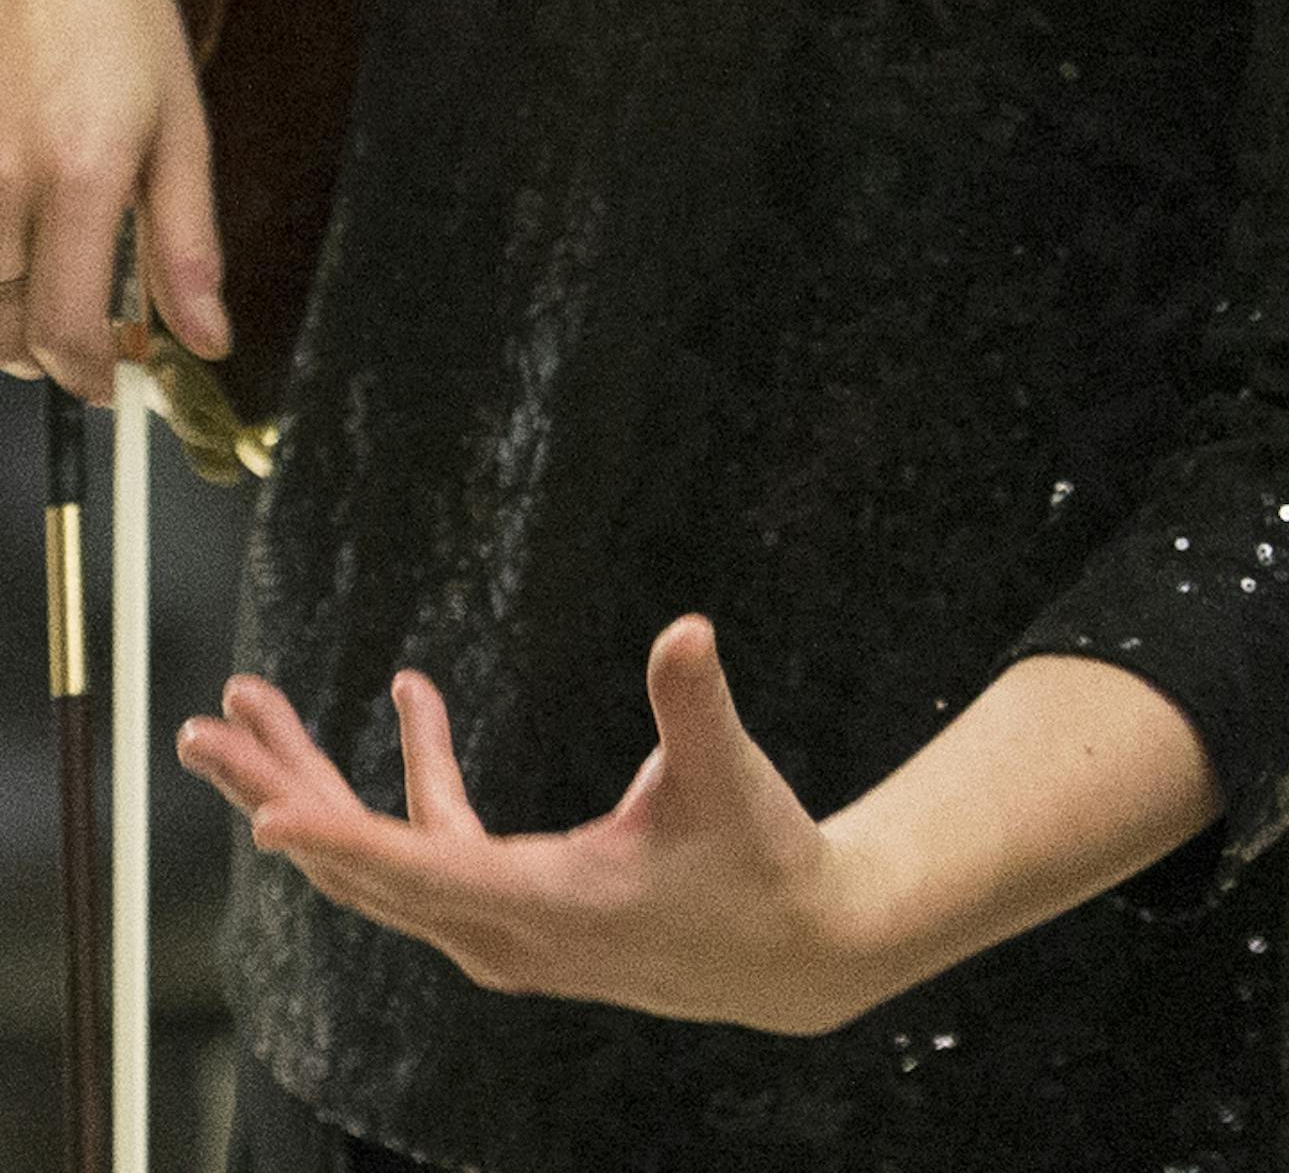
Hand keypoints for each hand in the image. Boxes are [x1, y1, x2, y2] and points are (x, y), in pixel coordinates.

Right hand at [0, 0, 228, 397]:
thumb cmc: (118, 13)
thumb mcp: (178, 124)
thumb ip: (186, 243)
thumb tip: (205, 338)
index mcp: (82, 174)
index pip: (67, 332)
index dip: (91, 375)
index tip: (112, 378)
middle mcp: (4, 179)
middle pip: (4, 331)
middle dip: (46, 351)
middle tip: (81, 332)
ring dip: (4, 310)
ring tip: (43, 279)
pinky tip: (10, 228)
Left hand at [178, 619, 864, 1035]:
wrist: (790, 950)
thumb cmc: (760, 865)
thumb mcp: (729, 782)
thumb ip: (694, 708)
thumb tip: (685, 632)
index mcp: (540, 909)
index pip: (420, 873)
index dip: (343, 839)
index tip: (269, 813)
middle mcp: (498, 933)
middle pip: (360, 867)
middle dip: (277, 792)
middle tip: (205, 731)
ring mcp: (496, 928)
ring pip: (377, 859)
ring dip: (311, 783)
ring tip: (253, 706)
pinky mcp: (510, 909)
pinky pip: (428, 845)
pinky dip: (411, 777)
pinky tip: (413, 697)